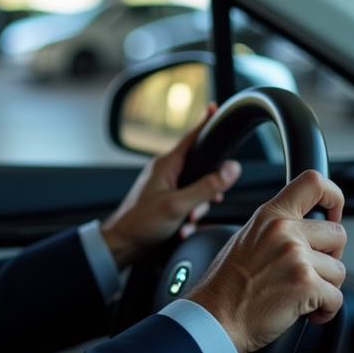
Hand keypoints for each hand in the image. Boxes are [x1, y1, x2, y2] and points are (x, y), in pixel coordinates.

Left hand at [101, 104, 241, 268]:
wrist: (121, 244)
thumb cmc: (141, 222)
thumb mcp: (179, 205)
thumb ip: (207, 186)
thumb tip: (232, 168)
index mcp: (167, 165)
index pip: (192, 138)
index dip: (205, 123)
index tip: (215, 107)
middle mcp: (166, 172)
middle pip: (201, 172)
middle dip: (206, 194)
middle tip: (197, 210)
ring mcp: (165, 188)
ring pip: (196, 193)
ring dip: (196, 211)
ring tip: (186, 223)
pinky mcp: (165, 202)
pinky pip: (187, 206)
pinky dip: (188, 219)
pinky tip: (181, 230)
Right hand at [186, 170, 346, 352]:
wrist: (215, 316)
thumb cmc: (227, 285)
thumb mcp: (246, 238)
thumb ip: (276, 229)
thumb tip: (305, 230)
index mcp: (270, 215)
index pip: (313, 183)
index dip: (334, 196)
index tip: (334, 212)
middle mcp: (284, 231)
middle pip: (339, 233)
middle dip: (330, 257)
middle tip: (309, 271)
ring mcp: (296, 256)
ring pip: (340, 270)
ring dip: (326, 287)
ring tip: (299, 294)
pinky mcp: (306, 284)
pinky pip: (337, 298)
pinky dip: (325, 310)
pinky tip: (304, 311)